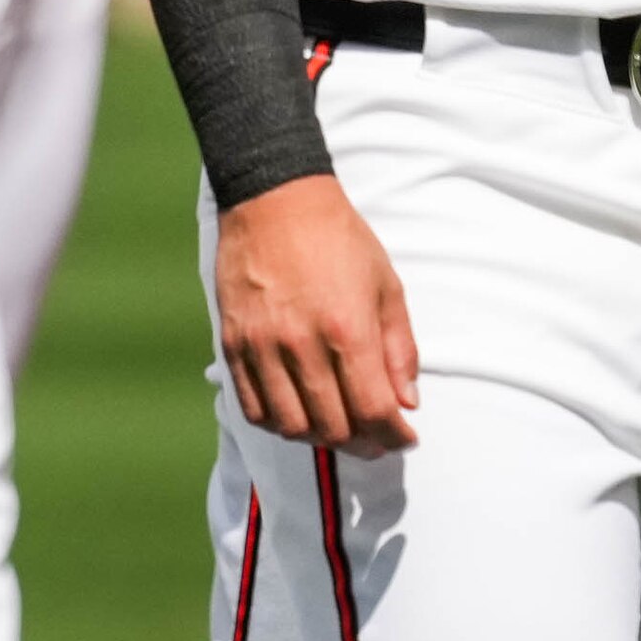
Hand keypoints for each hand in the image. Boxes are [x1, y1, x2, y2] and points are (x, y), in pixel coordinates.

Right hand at [209, 175, 418, 451]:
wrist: (274, 197)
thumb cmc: (337, 237)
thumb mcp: (387, 285)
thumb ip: (400, 349)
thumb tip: (406, 403)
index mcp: (347, 328)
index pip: (374, 411)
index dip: (395, 436)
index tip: (405, 437)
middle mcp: (301, 343)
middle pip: (333, 427)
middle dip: (363, 443)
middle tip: (375, 435)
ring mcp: (262, 344)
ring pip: (290, 426)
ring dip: (319, 438)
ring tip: (336, 425)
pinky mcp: (233, 341)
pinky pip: (252, 405)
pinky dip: (277, 422)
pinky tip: (297, 412)